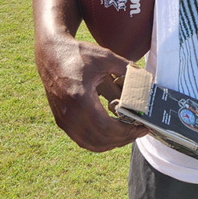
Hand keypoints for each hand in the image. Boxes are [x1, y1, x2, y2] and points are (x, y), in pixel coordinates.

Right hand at [35, 34, 145, 151]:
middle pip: (101, 140)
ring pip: (91, 144)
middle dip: (124, 139)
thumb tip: (146, 78)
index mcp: (80, 99)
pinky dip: (99, 142)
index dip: (127, 132)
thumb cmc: (77, 54)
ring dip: (112, 143)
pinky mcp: (61, 121)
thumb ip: (126, 68)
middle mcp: (69, 114)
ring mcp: (64, 120)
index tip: (142, 128)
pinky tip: (113, 133)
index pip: (107, 128)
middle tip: (139, 132)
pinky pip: (82, 140)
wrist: (51, 54)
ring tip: (128, 134)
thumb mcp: (105, 57)